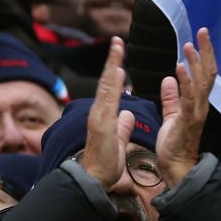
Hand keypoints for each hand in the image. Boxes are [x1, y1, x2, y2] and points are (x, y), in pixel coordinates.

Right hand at [81, 37, 134, 190]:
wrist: (93, 180)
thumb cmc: (104, 164)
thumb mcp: (118, 141)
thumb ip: (122, 127)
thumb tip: (127, 114)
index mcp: (104, 116)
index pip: (111, 88)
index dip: (115, 70)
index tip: (121, 53)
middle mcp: (99, 113)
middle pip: (105, 82)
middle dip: (112, 60)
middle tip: (118, 40)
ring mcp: (98, 117)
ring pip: (105, 87)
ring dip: (111, 65)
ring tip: (118, 47)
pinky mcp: (100, 125)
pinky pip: (108, 101)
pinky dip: (112, 85)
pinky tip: (118, 71)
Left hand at [157, 27, 215, 185]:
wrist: (176, 167)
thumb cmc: (174, 145)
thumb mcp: (171, 116)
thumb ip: (171, 97)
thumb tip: (169, 79)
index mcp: (198, 103)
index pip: (204, 75)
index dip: (204, 56)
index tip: (199, 38)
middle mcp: (202, 105)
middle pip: (208, 73)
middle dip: (206, 52)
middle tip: (203, 31)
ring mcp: (196, 112)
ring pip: (201, 82)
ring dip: (196, 62)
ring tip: (189, 45)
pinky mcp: (187, 120)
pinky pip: (188, 97)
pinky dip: (185, 81)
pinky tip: (180, 67)